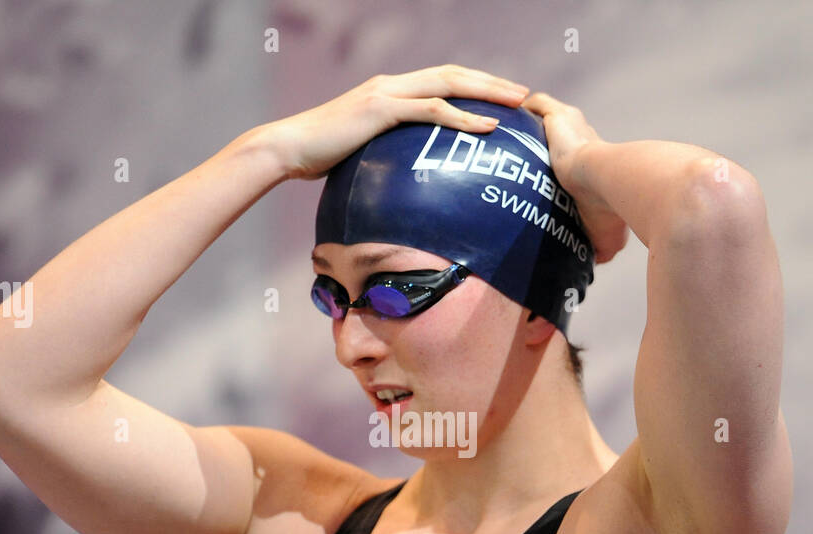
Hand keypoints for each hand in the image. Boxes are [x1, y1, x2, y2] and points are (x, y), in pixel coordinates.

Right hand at [260, 65, 529, 181]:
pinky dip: (462, 115)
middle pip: (453, 74)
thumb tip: (403, 180)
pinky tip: (486, 126)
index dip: (473, 86)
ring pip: (448, 84)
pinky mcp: (381, 109)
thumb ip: (384, 155)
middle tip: (524, 94)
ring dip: (486, 92)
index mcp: (390, 91)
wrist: (289, 148)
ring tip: (516, 103)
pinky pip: (431, 109)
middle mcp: (392, 84)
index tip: (502, 99)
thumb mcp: (359, 153)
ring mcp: (387, 93)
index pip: (440, 81)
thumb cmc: (319, 157)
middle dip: (491, 82)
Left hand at [522, 92, 628, 263]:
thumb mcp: (605, 237)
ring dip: (531, 122)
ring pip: (547, 117)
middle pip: (560, 136)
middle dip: (543, 144)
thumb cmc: (610, 211)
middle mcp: (586, 139)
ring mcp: (572, 125)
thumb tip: (594, 267)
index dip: (562, 167)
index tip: (546, 179)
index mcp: (597, 164)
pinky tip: (505, 114)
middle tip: (518, 159)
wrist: (607, 181)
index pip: (576, 161)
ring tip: (506, 133)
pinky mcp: (560, 116)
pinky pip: (539, 105)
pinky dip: (524, 107)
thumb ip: (597, 248)